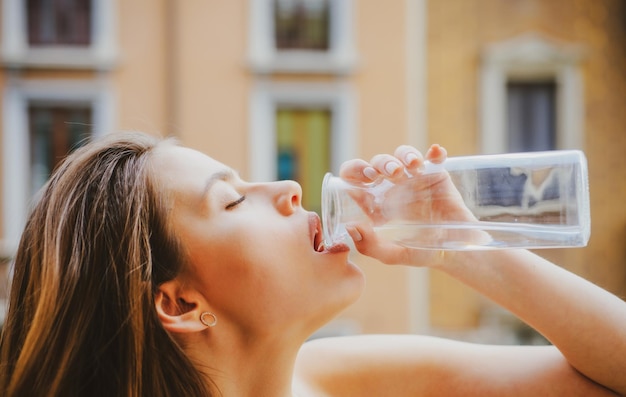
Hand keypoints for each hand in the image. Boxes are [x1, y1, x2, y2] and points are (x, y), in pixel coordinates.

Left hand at [338, 144, 475, 265]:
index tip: (364, 178)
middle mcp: (392, 187)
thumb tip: (351, 227)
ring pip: (402, 155)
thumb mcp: (392, 255)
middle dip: (381, 162)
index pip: (355, 178)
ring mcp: (414, 179)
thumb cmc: (421, 253)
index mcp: (376, 202)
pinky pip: (433, 158)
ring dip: (404, 155)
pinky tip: (435, 154)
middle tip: (390, 173)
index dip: (354, 171)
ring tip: (412, 166)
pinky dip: (434, 153)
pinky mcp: (436, 175)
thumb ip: (370, 246)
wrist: (455, 252)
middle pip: (378, 163)